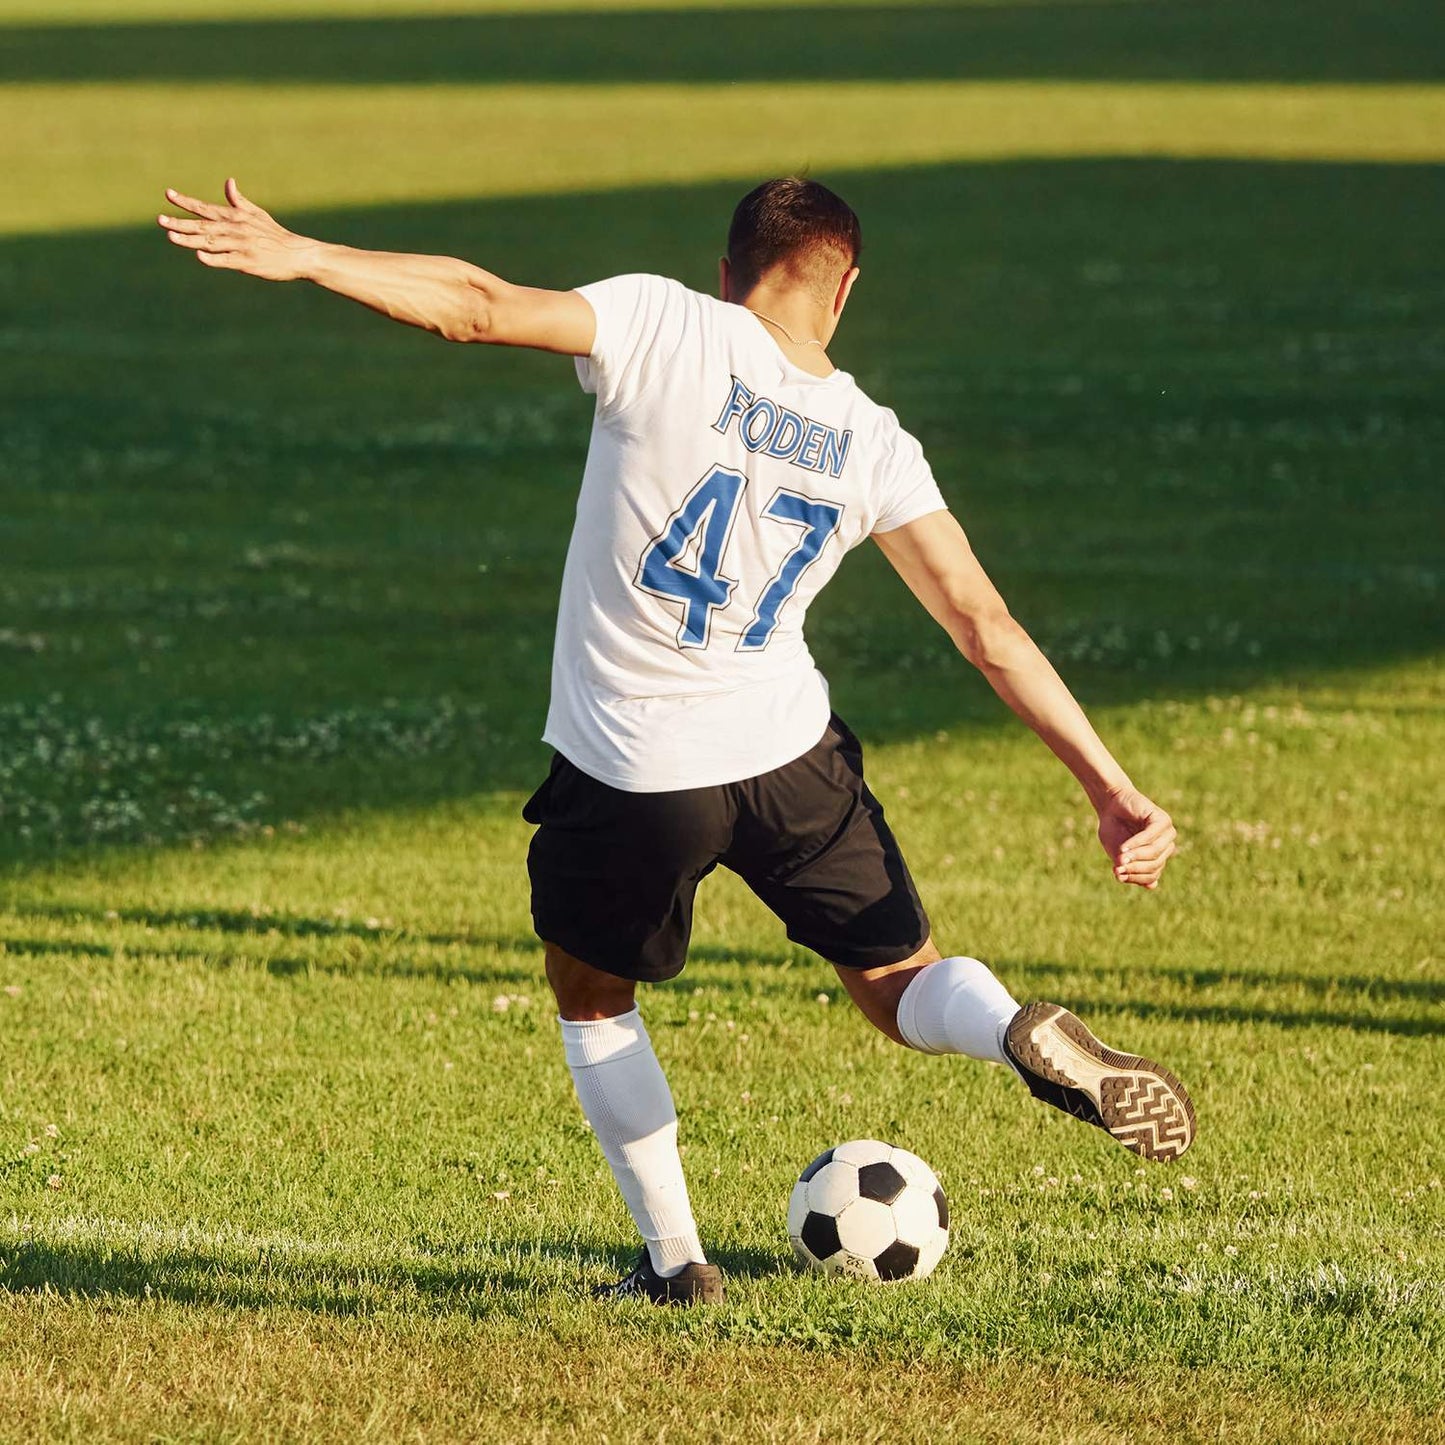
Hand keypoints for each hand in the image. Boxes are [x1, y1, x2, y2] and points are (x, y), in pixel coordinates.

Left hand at [157, 177, 313, 281]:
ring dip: (190, 239)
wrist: (298, 254)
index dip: (186, 202)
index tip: (169, 194)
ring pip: (211, 242)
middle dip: (180, 222)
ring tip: (171, 236)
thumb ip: (239, 201)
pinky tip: (199, 256)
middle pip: (203, 225)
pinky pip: (226, 260)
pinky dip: (213, 258)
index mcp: (236, 217)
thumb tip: (229, 182)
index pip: (206, 208)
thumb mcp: (257, 215)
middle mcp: (236, 229)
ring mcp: (241, 246)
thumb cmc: (276, 236)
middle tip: (160, 220)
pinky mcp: (248, 263)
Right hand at [1095, 786, 1176, 889]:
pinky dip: (1136, 844)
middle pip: (1155, 866)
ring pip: (1155, 853)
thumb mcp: (1118, 854)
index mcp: (1157, 857)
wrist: (1110, 804)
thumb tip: (1152, 886)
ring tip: (1121, 858)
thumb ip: (1130, 868)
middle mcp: (1165, 847)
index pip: (1152, 877)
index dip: (1135, 878)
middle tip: (1118, 868)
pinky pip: (1151, 837)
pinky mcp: (1162, 820)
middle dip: (1135, 869)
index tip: (1118, 875)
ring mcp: (1166, 833)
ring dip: (1136, 857)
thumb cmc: (1113, 829)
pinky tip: (1124, 848)